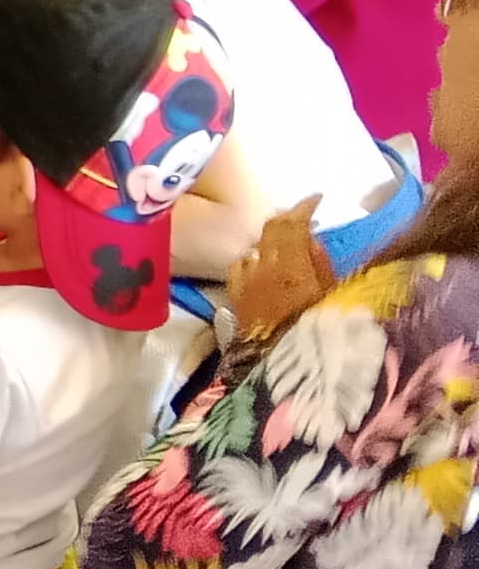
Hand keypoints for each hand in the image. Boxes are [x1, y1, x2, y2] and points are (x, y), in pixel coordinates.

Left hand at [226, 195, 335, 340]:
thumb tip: (311, 239)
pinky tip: (263, 264)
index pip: (292, 224)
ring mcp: (245, 282)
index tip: (317, 198)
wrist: (280, 369)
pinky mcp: (235, 298)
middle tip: (304, 214)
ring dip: (271, 238)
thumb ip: (322, 265)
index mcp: (291, 266)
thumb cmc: (318, 335)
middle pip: (270, 230)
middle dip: (287, 218)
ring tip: (288, 238)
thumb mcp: (334, 299)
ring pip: (255, 247)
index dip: (303, 207)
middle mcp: (262, 268)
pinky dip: (254, 258)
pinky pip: (241, 267)